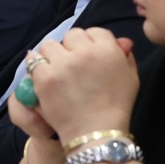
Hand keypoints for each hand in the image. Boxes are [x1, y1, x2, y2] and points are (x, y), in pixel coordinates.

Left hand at [22, 28, 139, 139]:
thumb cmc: (116, 106)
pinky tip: (44, 77)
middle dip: (71, 48)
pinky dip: (37, 68)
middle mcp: (85, 52)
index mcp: (107, 49)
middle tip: (72, 65)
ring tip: (56, 72)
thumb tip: (121, 40)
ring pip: (50, 45)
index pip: (94, 32)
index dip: (90, 44)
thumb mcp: (130, 78)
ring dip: (52, 56)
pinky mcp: (45, 77)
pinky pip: (34, 61)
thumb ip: (125, 55)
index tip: (88, 58)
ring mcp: (63, 64)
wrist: (96, 132)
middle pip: (71, 36)